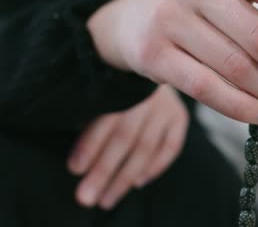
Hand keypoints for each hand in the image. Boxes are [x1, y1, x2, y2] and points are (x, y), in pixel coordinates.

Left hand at [67, 85, 187, 209]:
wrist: (155, 59)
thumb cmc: (113, 82)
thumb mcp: (100, 87)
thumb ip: (92, 112)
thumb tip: (78, 155)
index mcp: (121, 84)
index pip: (106, 119)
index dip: (90, 146)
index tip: (75, 170)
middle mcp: (147, 95)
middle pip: (125, 138)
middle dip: (104, 171)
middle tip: (86, 197)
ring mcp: (166, 106)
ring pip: (146, 147)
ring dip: (125, 177)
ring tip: (107, 199)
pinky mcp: (180, 116)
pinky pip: (171, 146)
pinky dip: (155, 166)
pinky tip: (138, 182)